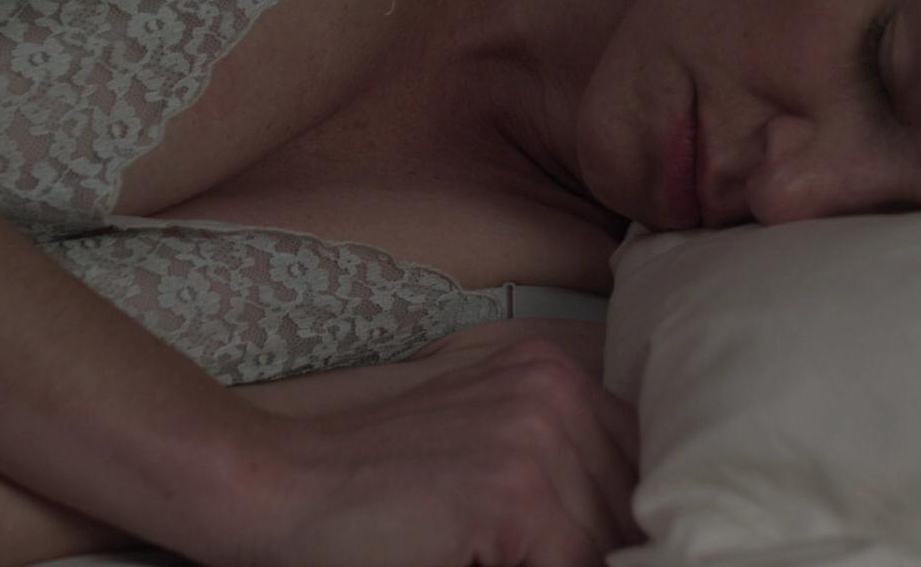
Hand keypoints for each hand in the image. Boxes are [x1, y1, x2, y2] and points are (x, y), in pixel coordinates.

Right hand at [252, 336, 643, 565]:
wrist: (281, 486)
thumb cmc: (372, 483)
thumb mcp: (482, 444)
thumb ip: (556, 463)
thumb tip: (632, 528)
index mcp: (550, 372)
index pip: (638, 458)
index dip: (628, 517)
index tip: (608, 544)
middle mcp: (553, 391)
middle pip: (631, 500)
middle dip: (608, 547)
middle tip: (546, 551)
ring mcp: (536, 438)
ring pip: (607, 541)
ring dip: (574, 559)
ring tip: (510, 553)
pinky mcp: (514, 494)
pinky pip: (573, 565)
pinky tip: (495, 565)